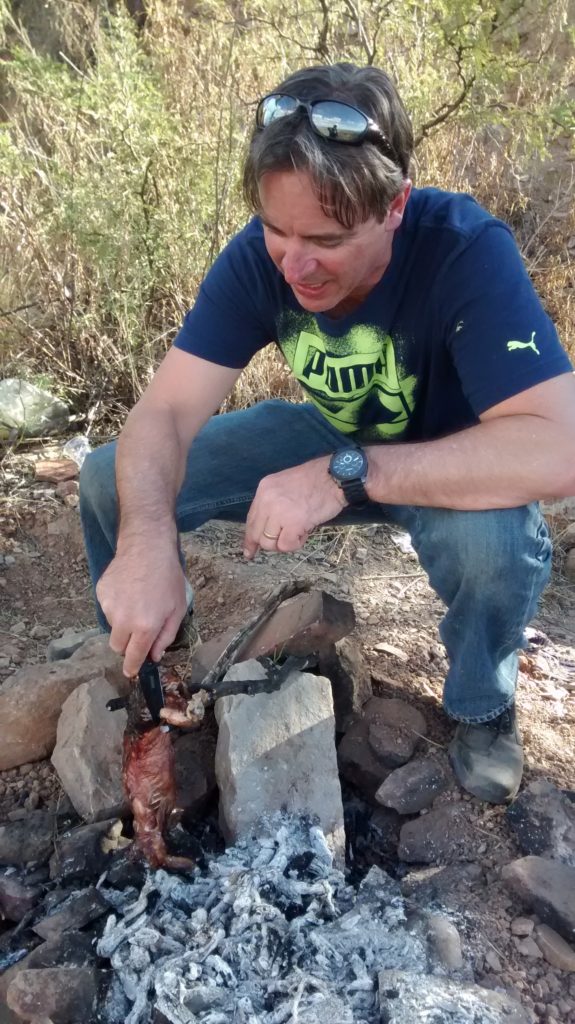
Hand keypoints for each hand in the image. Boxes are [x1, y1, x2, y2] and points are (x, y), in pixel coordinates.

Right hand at [96, 542, 186, 676]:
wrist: (147, 548)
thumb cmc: (168, 578)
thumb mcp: (177, 609)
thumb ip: (165, 636)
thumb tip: (154, 656)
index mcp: (145, 627)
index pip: (133, 657)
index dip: (131, 668)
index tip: (130, 672)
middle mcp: (123, 621)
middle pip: (117, 646)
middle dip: (127, 644)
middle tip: (139, 629)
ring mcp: (109, 607)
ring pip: (112, 626)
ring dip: (122, 621)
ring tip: (137, 600)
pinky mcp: (101, 594)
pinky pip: (107, 608)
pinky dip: (116, 604)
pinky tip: (128, 590)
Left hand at [243, 456, 346, 558]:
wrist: (334, 476)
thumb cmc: (315, 481)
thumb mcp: (285, 485)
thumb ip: (273, 504)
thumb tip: (268, 529)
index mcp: (264, 489)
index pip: (251, 520)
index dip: (251, 538)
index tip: (250, 551)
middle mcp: (267, 500)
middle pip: (257, 534)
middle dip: (270, 542)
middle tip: (286, 539)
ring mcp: (279, 512)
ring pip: (269, 543)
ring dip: (285, 542)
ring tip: (299, 530)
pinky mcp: (293, 523)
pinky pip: (286, 545)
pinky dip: (296, 544)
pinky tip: (305, 532)